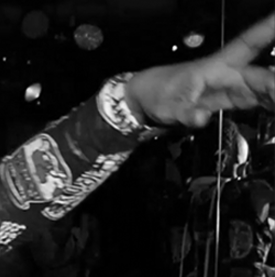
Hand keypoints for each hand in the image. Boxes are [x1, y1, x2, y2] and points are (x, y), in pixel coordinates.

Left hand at [127, 13, 274, 127]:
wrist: (144, 102)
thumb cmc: (156, 94)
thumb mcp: (168, 106)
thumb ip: (186, 113)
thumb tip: (202, 118)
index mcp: (215, 66)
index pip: (248, 43)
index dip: (268, 29)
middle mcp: (228, 73)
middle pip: (262, 73)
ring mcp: (230, 86)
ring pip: (262, 86)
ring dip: (274, 93)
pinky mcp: (229, 99)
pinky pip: (256, 99)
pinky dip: (269, 103)